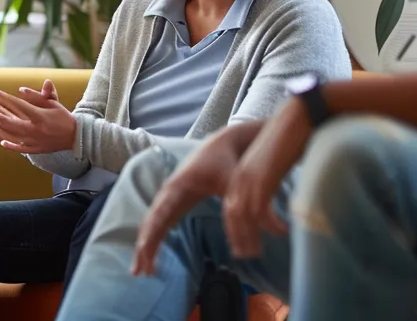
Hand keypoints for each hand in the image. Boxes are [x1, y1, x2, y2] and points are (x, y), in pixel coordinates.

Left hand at [0, 79, 76, 153]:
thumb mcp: (53, 103)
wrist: (76, 136)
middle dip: (2, 117)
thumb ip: (37, 96)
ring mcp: (35, 141)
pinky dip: (11, 146)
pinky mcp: (36, 149)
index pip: (19, 105)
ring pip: (14, 136)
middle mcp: (36, 130)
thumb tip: (21, 90)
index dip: (4, 97)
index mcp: (40, 116)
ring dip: (3, 129)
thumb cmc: (62, 116)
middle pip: (14, 124)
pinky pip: (21, 149)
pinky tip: (2, 141)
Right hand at [131, 128, 248, 275]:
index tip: (144, 249)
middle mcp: (169, 192)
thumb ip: (253, 206)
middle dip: (143, 246)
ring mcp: (169, 198)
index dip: (152, 231)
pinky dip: (153, 241)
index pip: (161, 211)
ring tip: (141, 271)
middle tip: (139, 271)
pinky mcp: (174, 204)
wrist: (221, 144)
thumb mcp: (239, 183)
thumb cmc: (228, 162)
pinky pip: (159, 225)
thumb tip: (277, 231)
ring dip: (145, 248)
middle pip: (151, 222)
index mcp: (179, 186)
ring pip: (152, 225)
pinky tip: (150, 260)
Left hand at [221, 99, 312, 258]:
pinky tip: (282, 232)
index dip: (234, 228)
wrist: (295, 120)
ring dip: (251, 236)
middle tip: (246, 255)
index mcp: (240, 174)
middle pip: (233, 215)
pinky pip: (262, 208)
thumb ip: (267, 185)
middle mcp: (240, 177)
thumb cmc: (288, 143)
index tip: (239, 245)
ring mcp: (250, 178)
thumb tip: (269, 202)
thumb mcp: (272, 168)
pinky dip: (270, 224)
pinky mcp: (263, 177)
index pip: (230, 207)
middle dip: (238, 237)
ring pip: (244, 215)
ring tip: (258, 252)